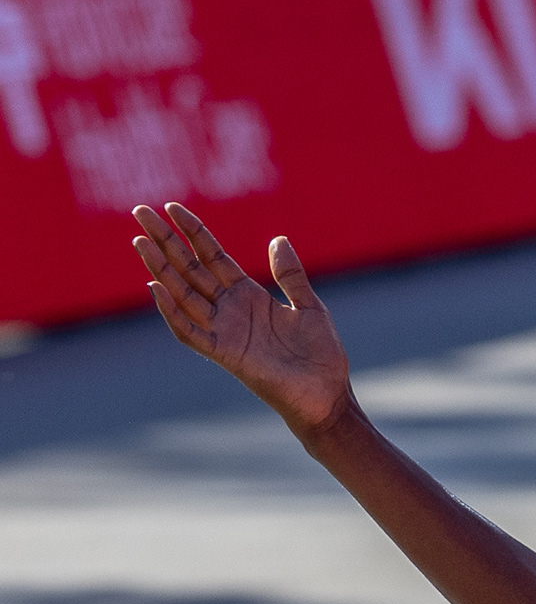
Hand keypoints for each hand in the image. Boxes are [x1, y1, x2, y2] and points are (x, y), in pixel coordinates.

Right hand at [133, 204, 352, 435]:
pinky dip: (173, 313)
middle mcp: (230, 309)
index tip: (172, 207)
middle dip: (165, 240)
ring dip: (160, 268)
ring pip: (182, 294)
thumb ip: (290, 276)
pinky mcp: (226, 354)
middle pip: (189, 268)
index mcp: (248, 295)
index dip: (193, 231)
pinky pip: (191, 332)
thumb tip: (278, 239)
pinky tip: (157, 289)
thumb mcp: (309, 307)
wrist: (327, 396)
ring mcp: (224, 331)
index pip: (212, 256)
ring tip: (140, 241)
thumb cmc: (321, 356)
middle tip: (140, 211)